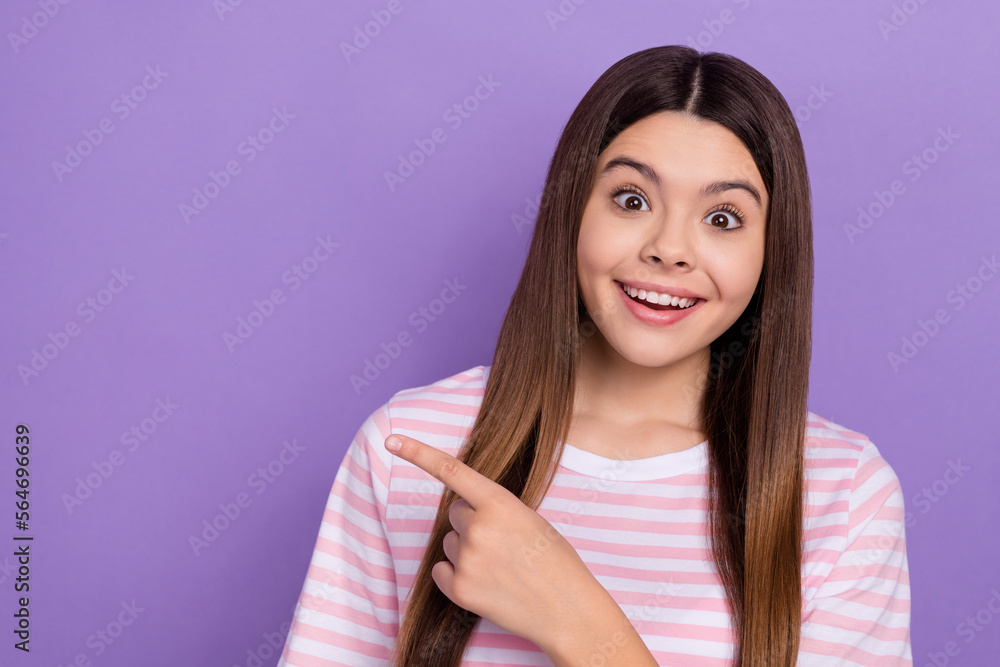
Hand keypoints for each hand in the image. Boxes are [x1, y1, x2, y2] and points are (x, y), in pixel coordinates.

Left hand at [383, 433, 605, 653]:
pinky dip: (457, 576)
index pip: (451, 470)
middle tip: (504, 544)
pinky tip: (486, 584)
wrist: (568, 609)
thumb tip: (465, 512)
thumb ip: (495, 509)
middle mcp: (478, 528)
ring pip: (451, 542)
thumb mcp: (530, 519)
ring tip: (502, 567)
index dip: (418, 453)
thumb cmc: (555, 561)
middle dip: (473, 523)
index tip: (392, 441)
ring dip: (469, 551)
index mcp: (500, 503)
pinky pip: (441, 571)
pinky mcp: (459, 590)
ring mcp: (467, 559)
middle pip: (455, 513)